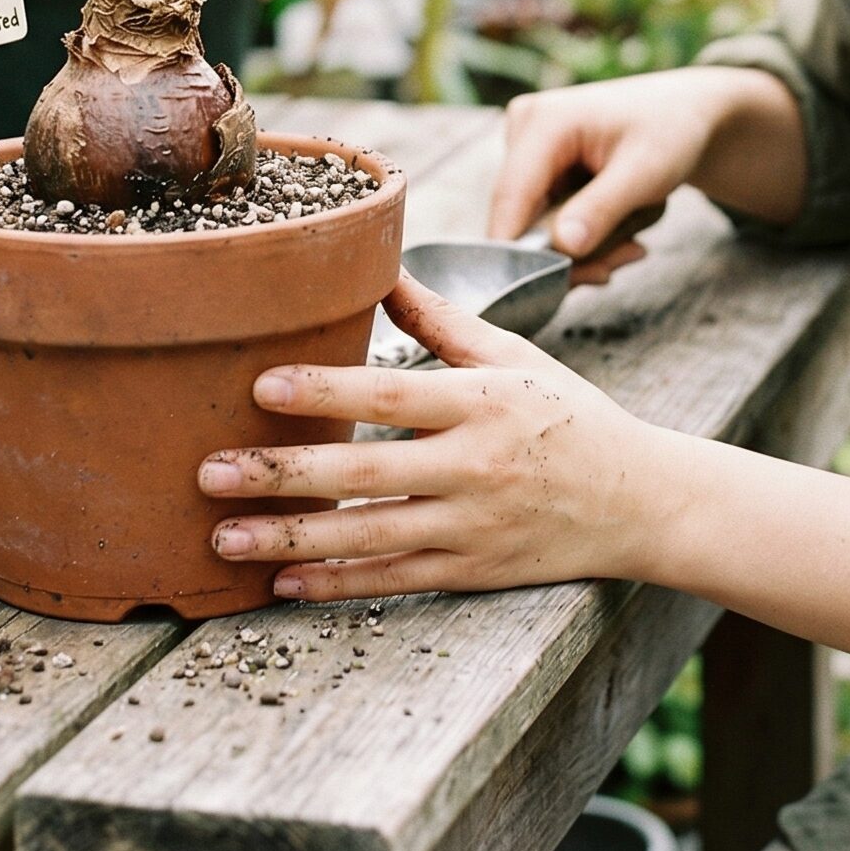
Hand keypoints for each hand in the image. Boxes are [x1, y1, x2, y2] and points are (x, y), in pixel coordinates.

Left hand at [198, 269, 671, 602]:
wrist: (641, 502)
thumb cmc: (570, 416)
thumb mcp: (514, 357)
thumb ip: (442, 321)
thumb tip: (384, 266)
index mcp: (482, 402)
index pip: (390, 396)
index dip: (323, 391)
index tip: (260, 386)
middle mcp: (475, 466)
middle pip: (364, 472)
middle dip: (282, 474)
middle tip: (208, 472)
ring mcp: (472, 527)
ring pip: (368, 536)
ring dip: (292, 538)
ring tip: (222, 537)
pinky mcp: (473, 572)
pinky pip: (394, 581)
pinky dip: (336, 584)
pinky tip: (281, 582)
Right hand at [488, 66, 773, 259]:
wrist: (686, 111)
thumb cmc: (671, 130)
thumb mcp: (646, 170)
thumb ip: (602, 208)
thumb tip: (562, 247)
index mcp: (542, 121)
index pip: (511, 198)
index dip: (519, 252)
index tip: (558, 287)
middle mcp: (523, 130)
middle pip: (521, 218)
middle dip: (568, 254)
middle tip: (617, 268)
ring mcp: (527, 148)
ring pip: (534, 225)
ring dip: (580, 250)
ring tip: (630, 248)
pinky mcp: (537, 166)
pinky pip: (546, 219)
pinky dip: (580, 236)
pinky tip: (618, 236)